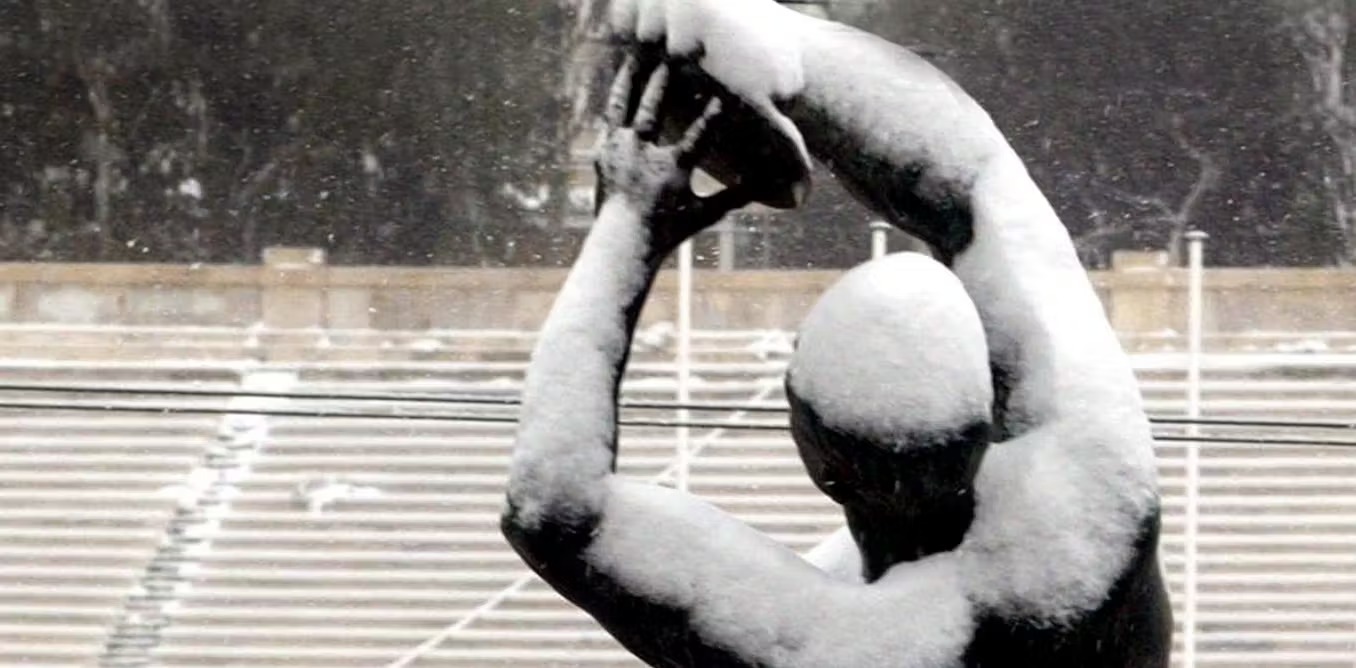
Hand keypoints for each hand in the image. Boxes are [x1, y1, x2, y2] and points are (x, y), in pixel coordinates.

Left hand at [595, 56, 757, 253]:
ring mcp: (620, 150)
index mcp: (671, 168)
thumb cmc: (669, 228)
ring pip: (624, 106)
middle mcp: (643, 155)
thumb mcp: (704, 213)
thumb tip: (765, 188)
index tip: (723, 96)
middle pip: (652, 110)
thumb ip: (734, 196)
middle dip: (663, 81)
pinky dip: (618, 98)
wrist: (623, 240)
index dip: (712, 114)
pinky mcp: (605, 150)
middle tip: (672, 58)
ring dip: (632, 79)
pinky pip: (611, 117)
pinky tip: (623, 81)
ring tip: (638, 57)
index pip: (697, 136)